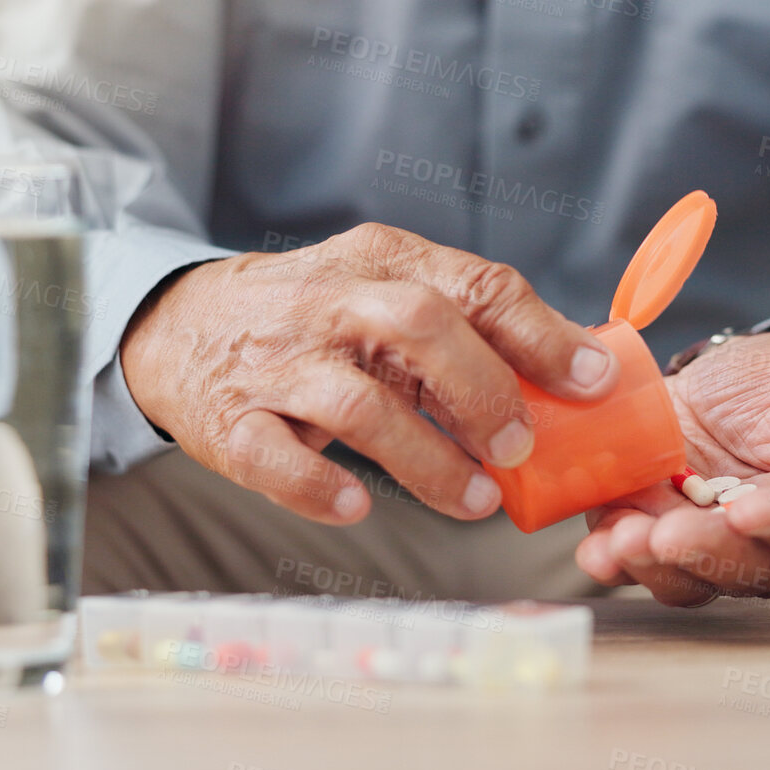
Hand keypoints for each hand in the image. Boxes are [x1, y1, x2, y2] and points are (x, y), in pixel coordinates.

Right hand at [120, 223, 619, 523]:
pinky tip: (358, 506)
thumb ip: (465, 329)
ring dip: (428, 461)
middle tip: (520, 449)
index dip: (541, 336)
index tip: (591, 383)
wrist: (178, 325)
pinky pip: (277, 460)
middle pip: (421, 327)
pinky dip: (322, 489)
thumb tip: (573, 372)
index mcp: (381, 263)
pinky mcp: (231, 422)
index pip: (475, 284)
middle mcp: (329, 303)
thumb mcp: (382, 295)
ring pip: (360, 407)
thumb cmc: (311, 320)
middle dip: (485, 392)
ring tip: (475, 500)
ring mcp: (277, 364)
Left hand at [575, 328, 769, 605]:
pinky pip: (639, 560)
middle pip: (746, 567)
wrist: (730, 376)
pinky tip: (598, 546)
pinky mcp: (659, 533)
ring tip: (622, 540)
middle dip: (702, 551)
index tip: (744, 511)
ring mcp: (711, 545)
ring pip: (690, 577)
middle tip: (666, 535)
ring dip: (652, 565)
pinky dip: (615, 557)